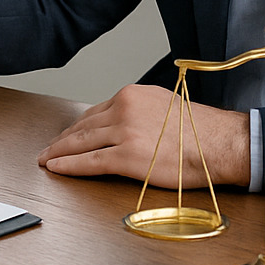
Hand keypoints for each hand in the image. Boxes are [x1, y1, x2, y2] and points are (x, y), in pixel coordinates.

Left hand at [38, 84, 250, 188]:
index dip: (77, 126)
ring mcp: (123, 132)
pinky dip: (68, 165)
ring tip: (46, 159)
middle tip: (48, 148)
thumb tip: (122, 126)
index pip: (95, 112)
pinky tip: (56, 168)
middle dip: (62, 139)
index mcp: (132, 96)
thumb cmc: (199, 132)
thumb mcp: (162, 107)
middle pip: (83, 126)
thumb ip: (139, 113)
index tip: (66, 134)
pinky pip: (89, 162)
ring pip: (81, 142)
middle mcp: (123, 109)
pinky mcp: (126, 156)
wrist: (219, 144)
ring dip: (59, 152)